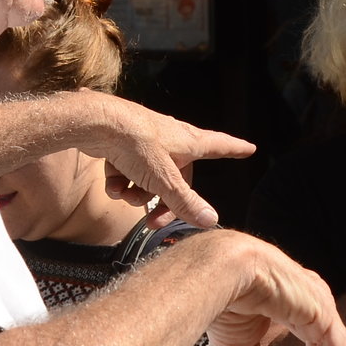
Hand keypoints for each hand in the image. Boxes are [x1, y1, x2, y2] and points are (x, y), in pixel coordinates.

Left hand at [80, 93, 254, 228]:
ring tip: (126, 193)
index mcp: (189, 142)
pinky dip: (121, 181)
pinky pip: (128, 172)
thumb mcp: (163, 179)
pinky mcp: (124, 146)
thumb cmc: (134, 143)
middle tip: (154, 222)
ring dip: (138, 193)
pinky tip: (113, 184)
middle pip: (178, 178)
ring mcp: (147, 142)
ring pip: (150, 178)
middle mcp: (171, 139)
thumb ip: (185, 202)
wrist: (95, 123)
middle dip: (164, 201)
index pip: (220, 146)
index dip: (235, 149)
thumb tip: (211, 220)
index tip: (250, 148)